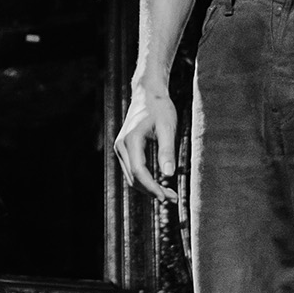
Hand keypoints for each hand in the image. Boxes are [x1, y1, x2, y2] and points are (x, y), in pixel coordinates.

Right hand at [114, 85, 178, 201]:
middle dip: (152, 190)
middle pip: (133, 177)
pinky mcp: (123, 149)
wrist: (147, 93)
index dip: (151, 187)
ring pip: (131, 176)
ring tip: (169, 194)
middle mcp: (121, 145)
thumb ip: (167, 151)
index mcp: (131, 139)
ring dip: (148, 188)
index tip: (166, 197)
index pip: (138, 171)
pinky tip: (159, 184)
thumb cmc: (160, 108)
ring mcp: (120, 147)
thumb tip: (169, 175)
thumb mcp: (168, 128)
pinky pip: (132, 170)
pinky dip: (144, 180)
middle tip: (173, 198)